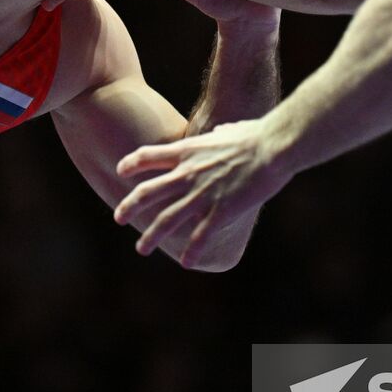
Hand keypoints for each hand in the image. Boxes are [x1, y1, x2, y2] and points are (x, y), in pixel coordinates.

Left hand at [113, 118, 290, 270]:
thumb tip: (221, 131)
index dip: (131, 164)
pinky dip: (191, 252)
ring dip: (150, 237)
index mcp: (187, 151)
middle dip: (128, 207)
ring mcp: (201, 194)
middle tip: (118, 218)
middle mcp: (187, 173)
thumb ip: (219, 133)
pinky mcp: (220, 211)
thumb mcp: (230, 130)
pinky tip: (186, 262)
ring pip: (165, 220)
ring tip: (141, 248)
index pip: (147, 156)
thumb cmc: (256, 135)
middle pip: (147, 193)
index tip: (121, 171)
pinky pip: (199, 237)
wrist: (273, 147)